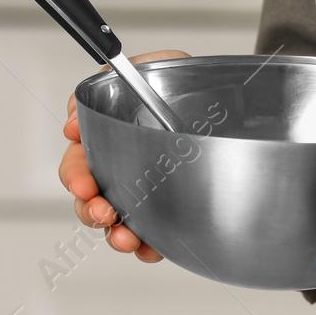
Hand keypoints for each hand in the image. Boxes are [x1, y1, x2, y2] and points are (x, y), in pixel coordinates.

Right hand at [59, 49, 189, 262]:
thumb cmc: (192, 85)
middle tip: (103, 213)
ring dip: (115, 234)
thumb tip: (74, 116)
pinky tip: (151, 249)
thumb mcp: (155, 65)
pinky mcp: (169, 213)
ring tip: (126, 238)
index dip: (75, 173)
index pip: (79, 160)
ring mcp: (145, 194)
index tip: (83, 184)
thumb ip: (113, 81)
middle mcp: (122, 169)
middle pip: (90, 198)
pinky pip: (152, 237)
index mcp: (109, 138)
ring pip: (117, 223)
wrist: (241, 106)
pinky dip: (148, 247)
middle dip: (89, 209)